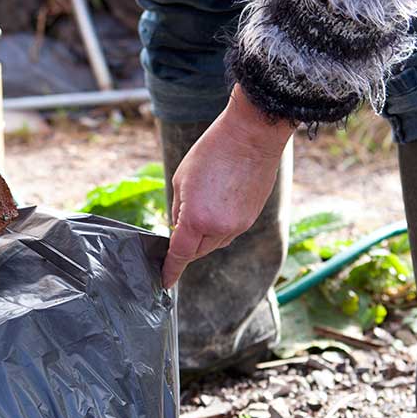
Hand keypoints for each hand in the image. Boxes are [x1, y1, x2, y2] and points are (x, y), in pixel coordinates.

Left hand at [162, 86, 294, 287]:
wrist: (252, 136)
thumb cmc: (212, 152)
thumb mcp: (181, 180)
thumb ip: (178, 210)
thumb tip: (179, 230)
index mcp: (196, 219)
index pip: (179, 254)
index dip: (170, 270)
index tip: (164, 282)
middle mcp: (219, 228)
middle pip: (196, 251)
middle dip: (185, 246)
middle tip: (178, 228)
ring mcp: (238, 225)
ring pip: (214, 244)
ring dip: (202, 237)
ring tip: (200, 208)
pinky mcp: (250, 218)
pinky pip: (228, 233)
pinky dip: (218, 228)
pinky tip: (216, 206)